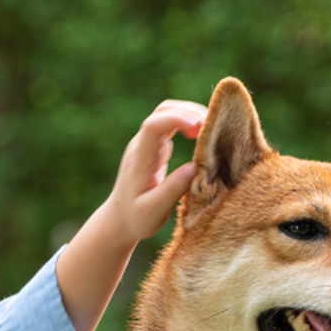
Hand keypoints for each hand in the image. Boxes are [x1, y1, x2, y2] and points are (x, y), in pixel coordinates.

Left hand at [97, 99, 207, 244]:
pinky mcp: (154, 147)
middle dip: (189, 111)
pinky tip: (201, 136)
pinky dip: (188, 123)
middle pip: (162, 111)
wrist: (118, 220)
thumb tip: (196, 167)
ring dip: (190, 115)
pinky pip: (171, 125)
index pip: (154, 126)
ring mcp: (147, 144)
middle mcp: (142, 145)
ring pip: (167, 114)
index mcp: (140, 159)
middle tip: (212, 126)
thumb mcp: (153, 211)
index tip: (199, 126)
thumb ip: (173, 189)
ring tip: (209, 130)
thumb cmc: (135, 219)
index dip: (177, 118)